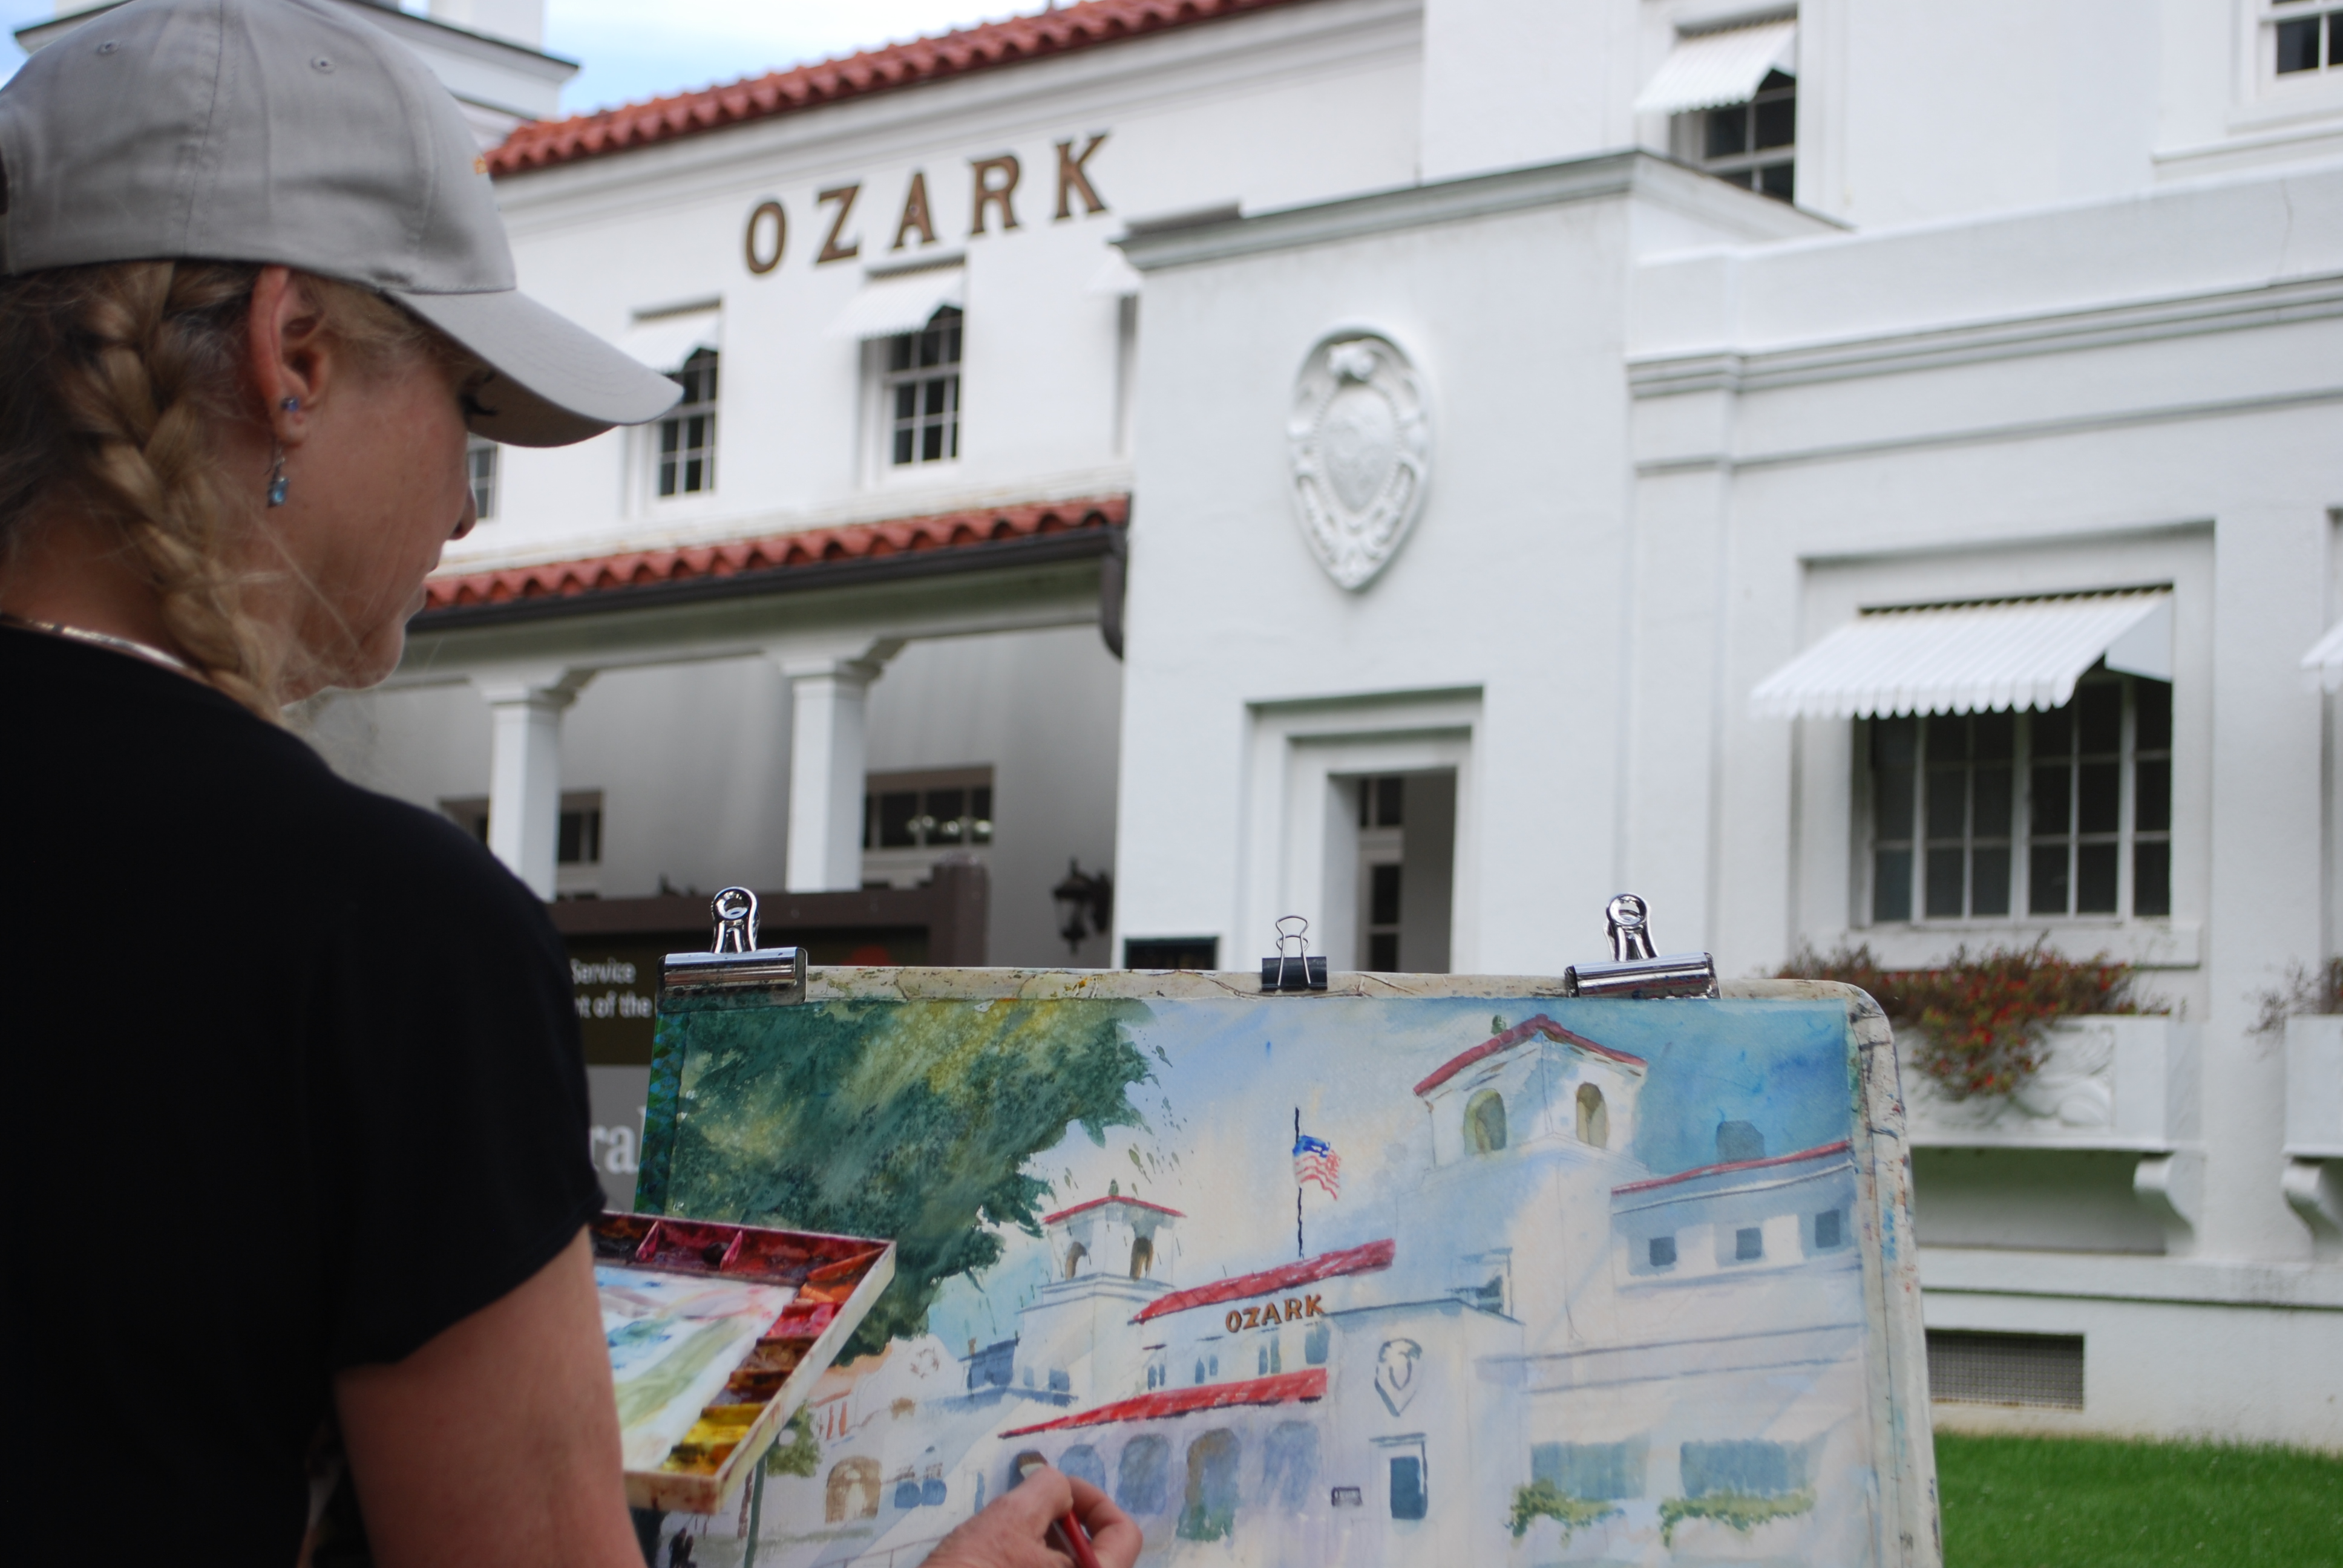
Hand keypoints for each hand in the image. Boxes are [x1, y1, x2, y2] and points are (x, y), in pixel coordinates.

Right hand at [924, 1465, 1141, 1567]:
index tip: (1062, 1491)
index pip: (1125, 1536)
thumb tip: (1061, 1490)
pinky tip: (998, 1558)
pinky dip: (1032, 1564)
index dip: (1095, 1503)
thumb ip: (1049, 1491)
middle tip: (1031, 1508)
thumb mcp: (1010, 1518)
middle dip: (1065, 1523)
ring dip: (1046, 1545)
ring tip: (1007, 1535)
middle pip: (1096, 1554)